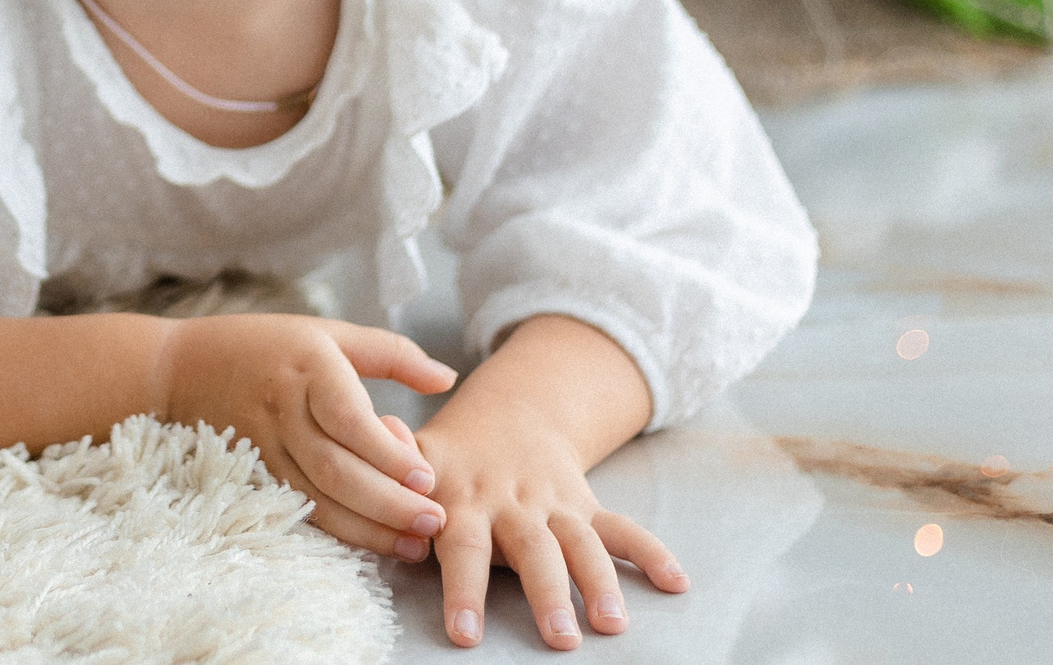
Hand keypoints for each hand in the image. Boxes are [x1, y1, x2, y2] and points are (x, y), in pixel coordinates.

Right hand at [157, 314, 456, 559]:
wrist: (179, 369)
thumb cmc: (266, 345)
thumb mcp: (328, 332)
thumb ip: (391, 353)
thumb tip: (448, 378)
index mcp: (308, 366)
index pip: (348, 418)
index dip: (388, 452)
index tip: (427, 476)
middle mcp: (284, 409)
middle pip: (337, 468)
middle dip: (389, 503)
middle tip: (435, 522)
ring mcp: (265, 446)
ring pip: (318, 497)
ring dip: (369, 527)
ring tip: (414, 544)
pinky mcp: (255, 474)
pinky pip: (300, 508)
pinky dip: (338, 530)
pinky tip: (372, 541)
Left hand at [408, 318, 684, 650]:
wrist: (511, 413)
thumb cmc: (451, 454)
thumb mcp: (418, 453)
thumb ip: (397, 458)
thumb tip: (376, 444)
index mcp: (467, 500)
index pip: (464, 547)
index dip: (464, 588)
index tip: (465, 634)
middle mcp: (514, 505)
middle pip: (533, 551)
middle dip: (547, 594)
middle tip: (559, 638)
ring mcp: (555, 506)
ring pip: (582, 544)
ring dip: (600, 582)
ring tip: (612, 624)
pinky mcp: (587, 509)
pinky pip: (623, 529)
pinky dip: (651, 553)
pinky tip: (676, 582)